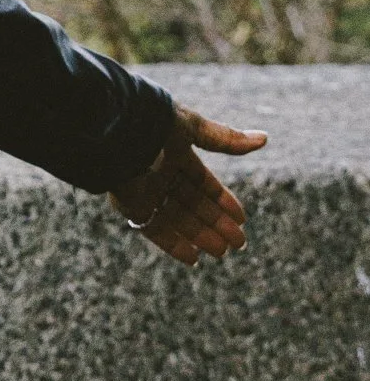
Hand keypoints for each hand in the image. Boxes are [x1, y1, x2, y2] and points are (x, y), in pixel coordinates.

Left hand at [110, 103, 265, 264]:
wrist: (115, 129)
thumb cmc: (154, 121)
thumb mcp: (194, 129)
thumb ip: (227, 140)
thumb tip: (264, 138)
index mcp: (174, 153)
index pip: (202, 182)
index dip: (222, 200)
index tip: (242, 218)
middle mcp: (160, 173)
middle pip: (193, 204)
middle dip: (216, 223)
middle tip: (239, 243)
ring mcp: (145, 191)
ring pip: (178, 219)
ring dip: (200, 236)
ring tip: (223, 252)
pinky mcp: (131, 205)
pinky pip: (154, 229)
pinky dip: (174, 245)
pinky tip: (194, 258)